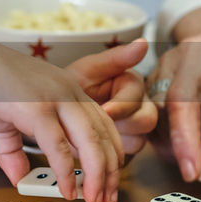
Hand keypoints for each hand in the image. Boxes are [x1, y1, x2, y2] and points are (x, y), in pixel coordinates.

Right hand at [0, 24, 124, 201]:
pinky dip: (65, 172)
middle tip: (108, 197)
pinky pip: (58, 147)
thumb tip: (18, 179)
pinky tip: (67, 190)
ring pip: (89, 141)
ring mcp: (54, 99)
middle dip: (110, 170)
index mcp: (68, 91)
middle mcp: (68, 93)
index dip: (110, 153)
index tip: (109, 179)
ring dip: (96, 175)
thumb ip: (14, 150)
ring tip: (93, 199)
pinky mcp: (36, 109)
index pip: (103, 124)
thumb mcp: (6, 121)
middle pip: (103, 135)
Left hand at [66, 39, 157, 157]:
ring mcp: (134, 130)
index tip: (105, 110)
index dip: (121, 105)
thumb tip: (143, 42)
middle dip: (121, 126)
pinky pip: (127, 158)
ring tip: (91, 135)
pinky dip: (110, 157)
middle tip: (96, 128)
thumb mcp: (87, 70)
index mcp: (132, 84)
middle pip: (147, 120)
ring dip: (115, 142)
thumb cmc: (70, 87)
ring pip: (138, 141)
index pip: (138, 96)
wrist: (53, 112)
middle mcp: (139, 107)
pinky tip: (95, 149)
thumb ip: (115, 58)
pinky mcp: (125, 149)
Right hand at [148, 6, 200, 180]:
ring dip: (171, 141)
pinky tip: (175, 151)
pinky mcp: (152, 74)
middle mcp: (194, 54)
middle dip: (185, 140)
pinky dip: (161, 134)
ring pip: (160, 106)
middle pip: (181, 99)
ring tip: (187, 165)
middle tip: (193, 173)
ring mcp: (168, 63)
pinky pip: (150, 109)